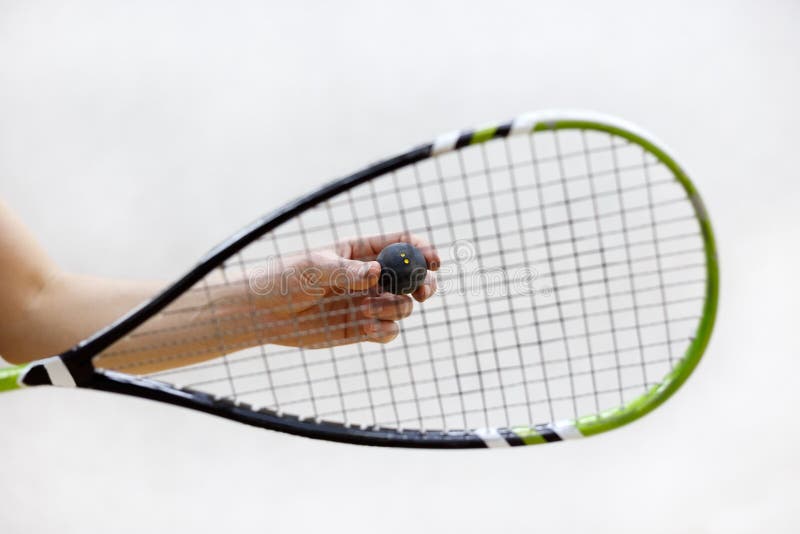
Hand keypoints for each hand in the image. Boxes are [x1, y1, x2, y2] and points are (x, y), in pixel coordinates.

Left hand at [245, 232, 439, 347]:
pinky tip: (367, 327)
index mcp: (361, 251)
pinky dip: (386, 330)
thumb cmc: (284, 279)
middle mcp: (370, 276)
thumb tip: (377, 271)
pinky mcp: (362, 328)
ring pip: (403, 305)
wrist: (264, 313)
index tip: (433, 261)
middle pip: (413, 277)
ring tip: (366, 310)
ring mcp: (368, 302)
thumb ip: (347, 271)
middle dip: (424, 283)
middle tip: (424, 292)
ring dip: (394, 308)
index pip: (402, 243)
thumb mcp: (314, 268)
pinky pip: (389, 331)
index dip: (422, 250)